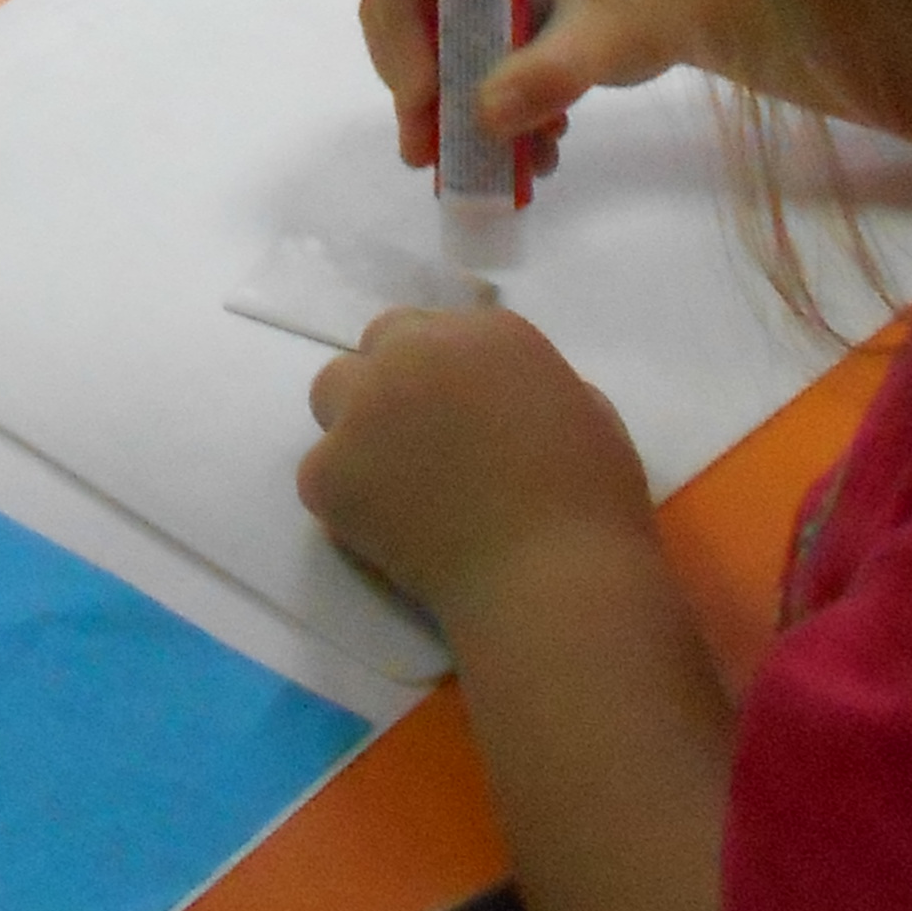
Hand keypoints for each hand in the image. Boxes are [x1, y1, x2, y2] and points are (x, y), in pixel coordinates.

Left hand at [300, 304, 652, 623]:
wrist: (551, 581)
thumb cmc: (591, 507)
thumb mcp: (587, 414)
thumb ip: (529, 387)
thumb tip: (499, 401)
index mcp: (486, 333)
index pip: (436, 330)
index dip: (442, 373)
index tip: (455, 412)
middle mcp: (415, 353)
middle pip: (379, 347)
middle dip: (395, 384)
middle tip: (420, 445)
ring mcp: (363, 407)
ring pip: (333, 394)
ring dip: (357, 425)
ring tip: (396, 484)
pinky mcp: (328, 468)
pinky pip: (320, 470)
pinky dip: (346, 497)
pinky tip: (390, 531)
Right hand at [359, 0, 708, 176]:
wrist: (709, 0)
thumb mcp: (606, 35)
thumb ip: (548, 74)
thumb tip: (484, 119)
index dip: (398, 34)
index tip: (424, 98)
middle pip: (401, 11)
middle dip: (416, 87)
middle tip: (427, 152)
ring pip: (429, 44)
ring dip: (450, 109)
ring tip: (484, 166)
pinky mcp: (500, 13)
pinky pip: (467, 63)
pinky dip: (486, 109)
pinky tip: (532, 150)